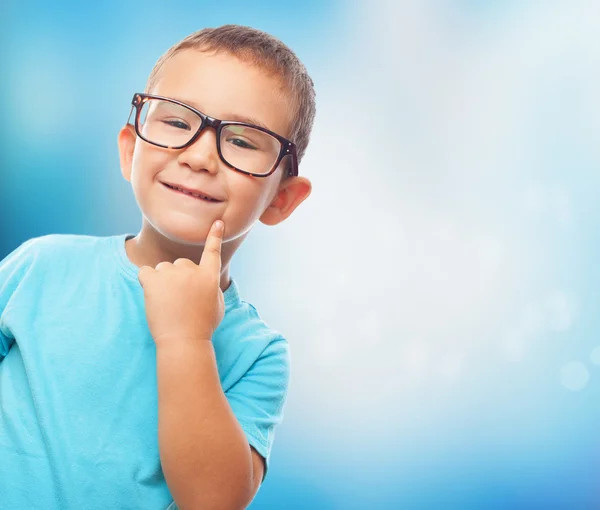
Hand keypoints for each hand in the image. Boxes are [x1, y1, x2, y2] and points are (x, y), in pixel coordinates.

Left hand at [138, 221, 224, 345]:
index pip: (213, 251)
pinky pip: (145, 272)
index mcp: (210, 277)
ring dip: (162, 282)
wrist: (184, 341)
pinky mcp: (154, 279)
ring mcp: (173, 273)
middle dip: (178, 278)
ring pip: (163, 269)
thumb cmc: (202, 327)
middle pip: (181, 264)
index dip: (215, 236)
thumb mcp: (218, 306)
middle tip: (179, 302)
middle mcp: (192, 270)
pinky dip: (146, 282)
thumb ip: (212, 288)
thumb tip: (204, 279)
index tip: (218, 222)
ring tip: (167, 303)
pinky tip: (152, 297)